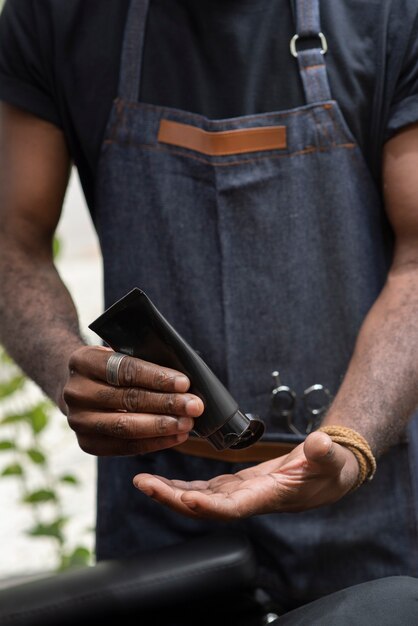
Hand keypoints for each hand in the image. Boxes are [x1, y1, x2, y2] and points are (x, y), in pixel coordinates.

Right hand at [63, 345, 203, 455]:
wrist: (81, 389)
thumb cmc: (112, 368)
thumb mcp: (120, 354)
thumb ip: (144, 361)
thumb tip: (184, 381)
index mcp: (82, 361)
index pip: (124, 369)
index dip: (156, 377)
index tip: (184, 383)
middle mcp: (75, 391)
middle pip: (127, 399)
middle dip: (165, 403)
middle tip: (194, 406)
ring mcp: (77, 420)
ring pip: (125, 426)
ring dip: (162, 426)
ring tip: (187, 423)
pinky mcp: (86, 443)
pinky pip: (124, 446)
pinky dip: (153, 442)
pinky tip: (176, 437)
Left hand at [133, 431, 359, 518]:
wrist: (329, 474)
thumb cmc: (332, 468)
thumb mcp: (332, 458)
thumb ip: (325, 452)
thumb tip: (320, 443)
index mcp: (269, 496)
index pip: (235, 507)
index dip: (210, 506)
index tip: (186, 499)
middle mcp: (249, 500)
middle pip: (206, 506)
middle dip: (173, 498)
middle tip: (144, 485)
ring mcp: (241, 493)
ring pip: (200, 499)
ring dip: (170, 493)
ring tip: (143, 482)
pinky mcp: (238, 484)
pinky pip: (205, 489)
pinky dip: (183, 486)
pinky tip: (164, 481)